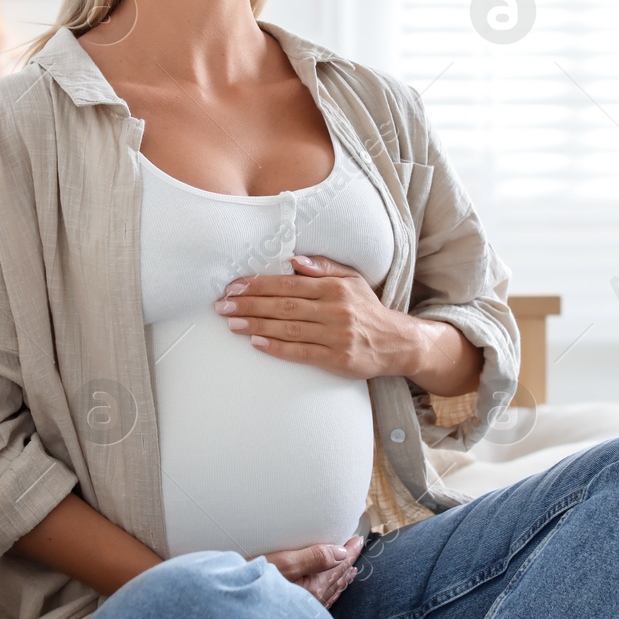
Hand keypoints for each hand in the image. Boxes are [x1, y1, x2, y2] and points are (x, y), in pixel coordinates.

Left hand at [215, 255, 408, 379]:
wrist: (396, 342)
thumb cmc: (367, 309)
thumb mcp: (352, 280)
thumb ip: (323, 267)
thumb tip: (293, 260)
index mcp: (334, 288)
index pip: (288, 284)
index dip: (258, 285)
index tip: (234, 287)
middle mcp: (334, 310)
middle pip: (283, 306)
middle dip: (249, 305)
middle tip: (223, 306)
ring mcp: (335, 336)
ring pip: (288, 329)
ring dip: (256, 325)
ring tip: (232, 324)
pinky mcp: (336, 359)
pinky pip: (301, 352)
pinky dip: (277, 348)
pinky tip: (256, 343)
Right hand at [262, 534, 363, 608]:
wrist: (234, 611)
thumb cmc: (254, 584)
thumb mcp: (284, 564)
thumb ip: (314, 558)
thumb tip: (341, 553)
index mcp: (313, 589)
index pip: (338, 566)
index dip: (350, 551)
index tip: (359, 539)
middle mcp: (313, 603)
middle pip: (337, 579)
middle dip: (348, 564)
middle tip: (357, 550)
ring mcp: (304, 612)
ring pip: (330, 592)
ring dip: (340, 579)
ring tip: (349, 572)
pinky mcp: (294, 616)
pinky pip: (321, 602)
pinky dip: (329, 593)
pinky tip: (327, 595)